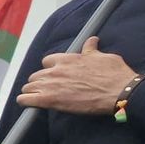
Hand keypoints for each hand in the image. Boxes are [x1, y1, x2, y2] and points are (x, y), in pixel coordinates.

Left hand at [17, 37, 136, 114]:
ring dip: (32, 91)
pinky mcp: (49, 100)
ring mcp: (51, 85)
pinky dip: (24, 101)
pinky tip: (28, 103)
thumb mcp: (103, 56)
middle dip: (40, 81)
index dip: (49, 68)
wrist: (119, 92)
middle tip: (47, 89)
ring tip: (37, 97)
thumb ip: (91, 49)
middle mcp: (56, 70)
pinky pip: (25, 99)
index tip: (54, 74)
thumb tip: (92, 40)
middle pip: (36, 75)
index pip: (47, 61)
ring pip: (28, 86)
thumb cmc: (114, 74)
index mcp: (67, 59)